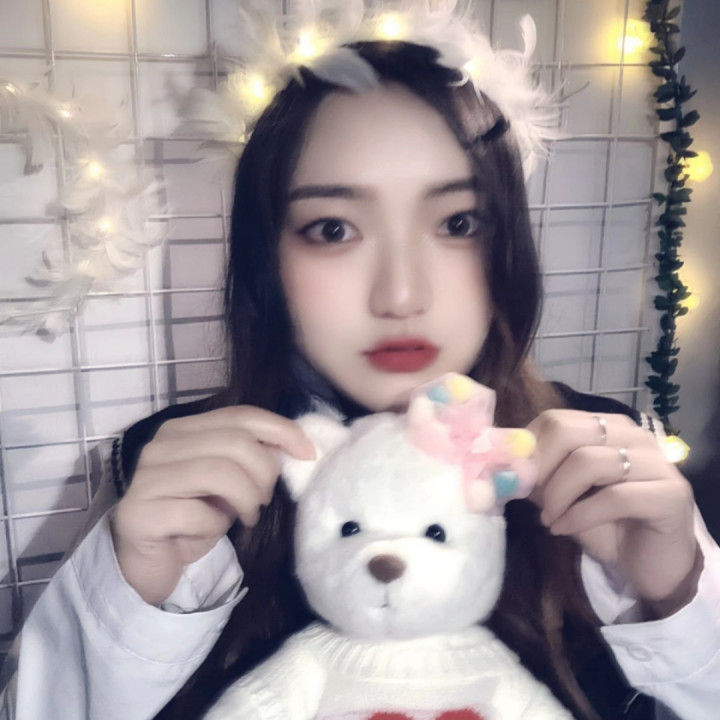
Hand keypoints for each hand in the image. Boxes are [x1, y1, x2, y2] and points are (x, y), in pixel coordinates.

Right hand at [111, 406, 315, 605]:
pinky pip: (196, 512)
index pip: (240, 415)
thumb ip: (252, 459)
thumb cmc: (194, 519)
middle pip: (234, 442)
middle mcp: (160, 445)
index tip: (308, 453)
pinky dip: (215, 525)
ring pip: (219, 471)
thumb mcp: (231, 484)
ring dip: (246, 498)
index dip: (281, 429)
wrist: (150, 564)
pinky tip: (211, 533)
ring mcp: (145, 477)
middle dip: (264, 472)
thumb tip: (289, 446)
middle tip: (264, 499)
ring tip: (249, 515)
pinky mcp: (138, 513)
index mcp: (184, 429)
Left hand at [527, 409, 699, 616]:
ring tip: (550, 519)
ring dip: (558, 496)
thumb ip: (540, 477)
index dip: (529, 450)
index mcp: (607, 427)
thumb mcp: (563, 496)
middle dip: (541, 470)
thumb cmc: (606, 525)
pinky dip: (580, 515)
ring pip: (588, 462)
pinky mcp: (672, 494)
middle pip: (569, 433)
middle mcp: (634, 435)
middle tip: (534, 501)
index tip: (518, 480)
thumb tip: (505, 466)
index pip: (556, 420)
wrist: (651, 564)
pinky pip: (614, 497)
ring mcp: (656, 461)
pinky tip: (565, 529)